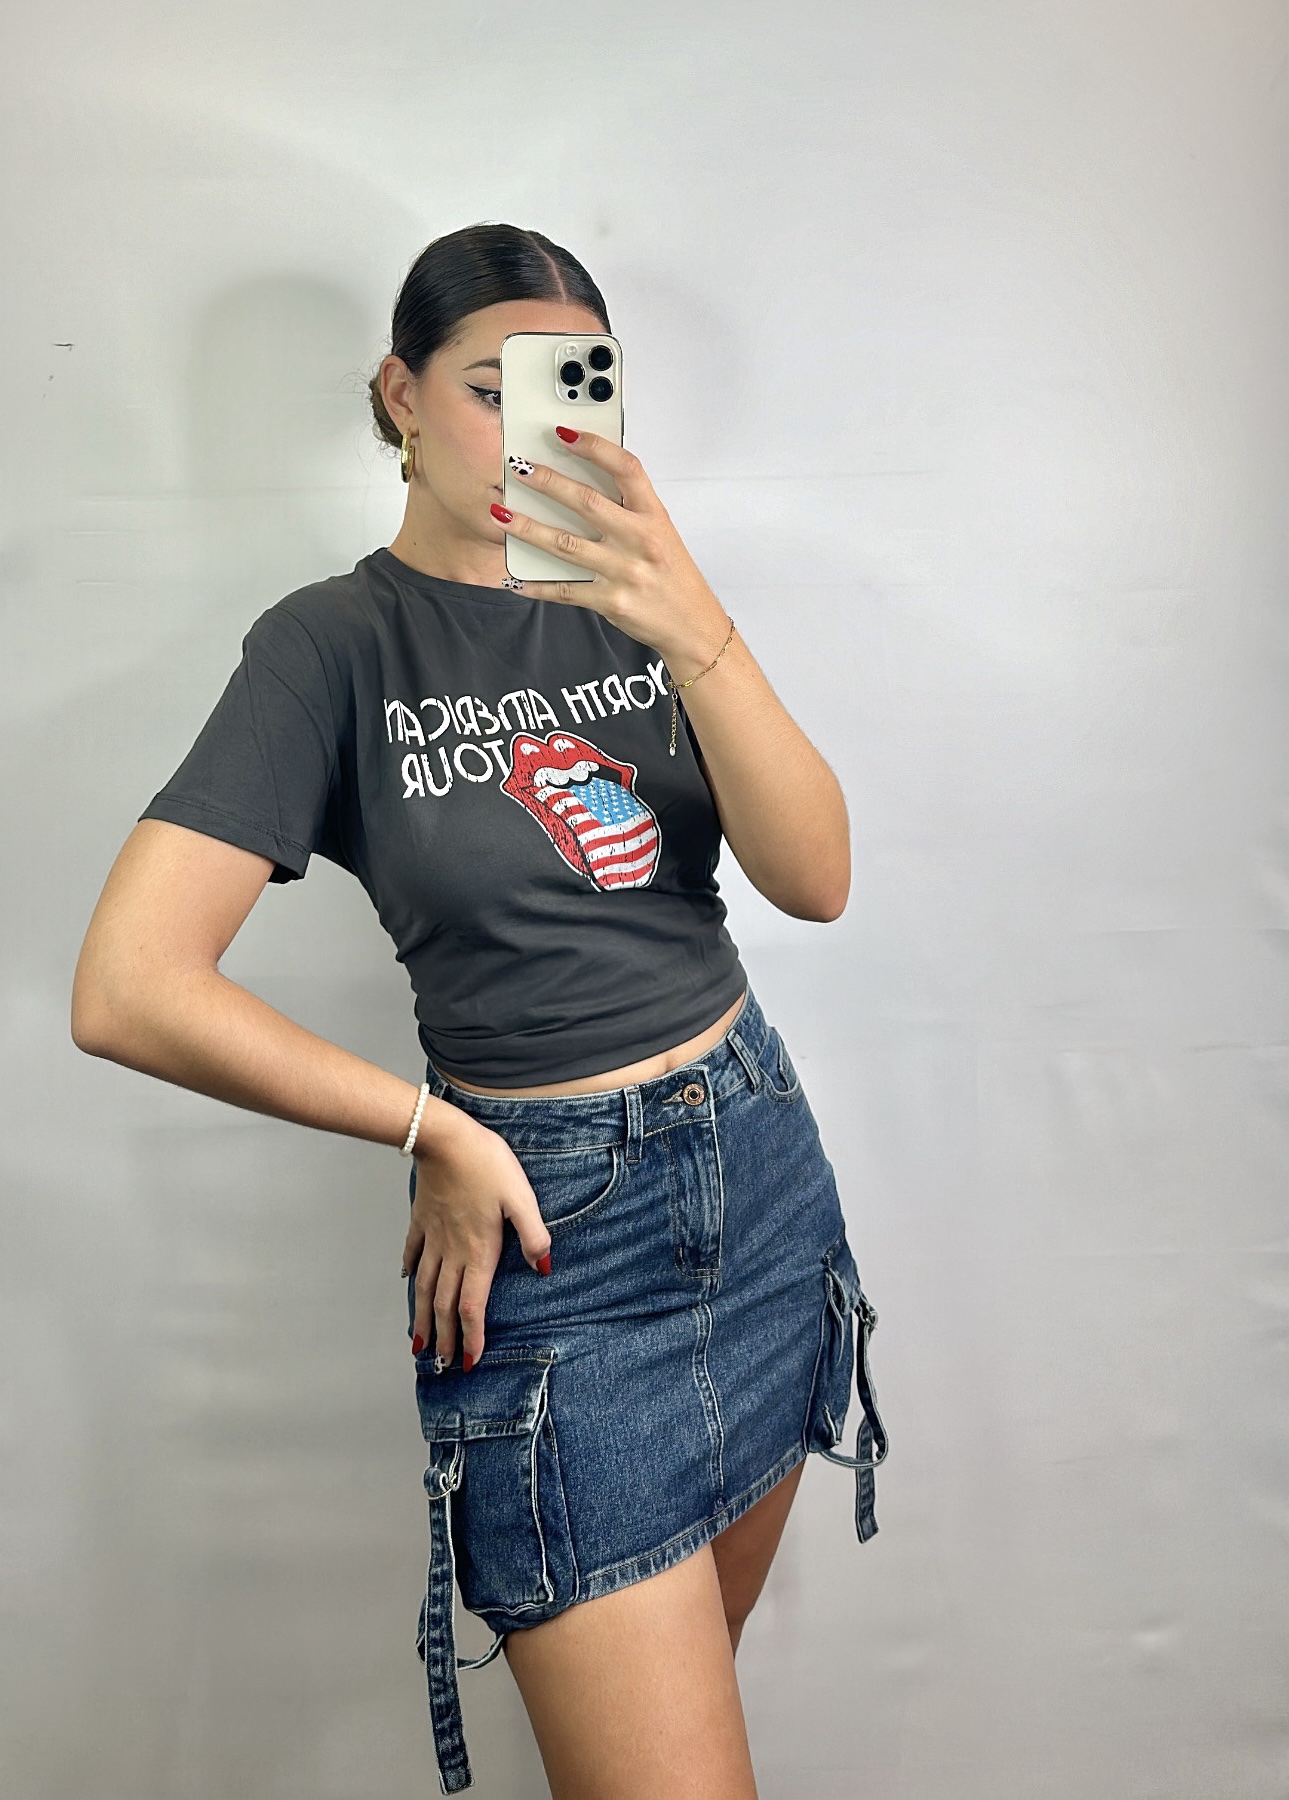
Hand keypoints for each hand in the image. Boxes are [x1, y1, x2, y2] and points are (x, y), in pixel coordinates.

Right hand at [401, 1106, 551, 1370]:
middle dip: (445, 1338)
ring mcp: (433, 1236)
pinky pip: (413, 1252)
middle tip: (442, 1366)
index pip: (472, 1305)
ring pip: (425, 1287)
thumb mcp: (521, 1198)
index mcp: (478, 1251)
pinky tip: (406, 1282)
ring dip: (423, 1317)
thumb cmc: (487, 1164)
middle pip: (445, 1304)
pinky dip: (409, 1271)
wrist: (445, 1139)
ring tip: (418, 1342)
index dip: (471, 1336)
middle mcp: (452, 1251)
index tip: (469, 1362)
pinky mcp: (422, 1218)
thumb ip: (534, 1235)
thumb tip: (544, 1268)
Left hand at [492, 429, 732, 681]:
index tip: (565, 433)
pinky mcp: (611, 601)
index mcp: (654, 516)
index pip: (626, 469)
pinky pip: (565, 590)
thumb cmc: (673, 576)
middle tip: (518, 468)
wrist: (692, 625)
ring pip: (565, 544)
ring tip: (501, 515)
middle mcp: (640, 540)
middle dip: (547, 482)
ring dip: (528, 528)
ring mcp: (624, 572)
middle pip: (586, 502)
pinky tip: (514, 579)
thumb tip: (581, 484)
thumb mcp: (662, 533)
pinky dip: (536, 586)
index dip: (595, 447)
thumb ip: (629, 509)